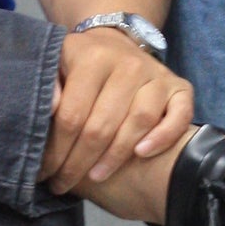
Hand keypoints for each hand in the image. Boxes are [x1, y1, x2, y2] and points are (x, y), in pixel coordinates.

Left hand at [40, 27, 193, 196]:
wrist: (116, 42)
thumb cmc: (81, 62)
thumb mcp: (56, 63)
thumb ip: (48, 84)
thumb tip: (50, 109)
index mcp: (93, 58)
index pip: (73, 114)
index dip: (57, 149)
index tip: (45, 172)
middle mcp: (128, 65)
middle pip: (103, 125)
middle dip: (80, 162)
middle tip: (64, 183)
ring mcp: (157, 75)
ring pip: (139, 122)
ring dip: (115, 157)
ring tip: (96, 176)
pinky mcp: (179, 87)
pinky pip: (179, 116)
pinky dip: (163, 137)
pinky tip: (141, 155)